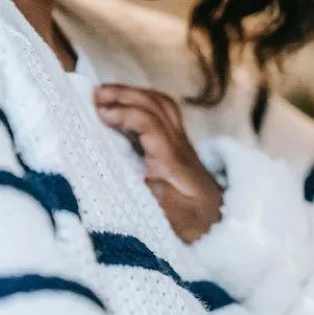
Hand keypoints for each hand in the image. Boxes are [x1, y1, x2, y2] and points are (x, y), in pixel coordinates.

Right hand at [94, 85, 223, 243]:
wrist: (218, 219)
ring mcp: (179, 140)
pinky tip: (123, 104)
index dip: (126, 113)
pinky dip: (141, 100)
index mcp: (173, 160)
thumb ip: (161, 199)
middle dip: (124, 94)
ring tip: (104, 94)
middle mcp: (178, 143)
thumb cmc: (196, 221)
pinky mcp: (176, 143)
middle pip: (155, 104)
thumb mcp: (179, 220)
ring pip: (160, 103)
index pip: (151, 124)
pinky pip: (162, 110)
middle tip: (94, 95)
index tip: (101, 114)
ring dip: (132, 93)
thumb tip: (141, 177)